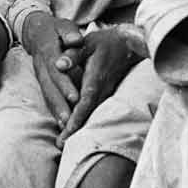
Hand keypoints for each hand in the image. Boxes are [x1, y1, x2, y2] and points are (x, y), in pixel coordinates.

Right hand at [21, 13, 84, 126]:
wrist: (35, 30)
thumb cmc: (54, 29)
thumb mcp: (62, 25)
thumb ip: (69, 33)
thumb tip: (76, 40)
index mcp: (48, 52)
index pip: (57, 70)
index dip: (65, 84)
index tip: (75, 97)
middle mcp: (42, 66)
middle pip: (51, 87)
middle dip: (61, 104)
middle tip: (70, 119)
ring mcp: (40, 75)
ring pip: (48, 95)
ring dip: (57, 111)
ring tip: (66, 126)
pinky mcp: (42, 81)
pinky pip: (47, 97)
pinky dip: (54, 110)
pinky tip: (62, 123)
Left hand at [58, 29, 142, 144]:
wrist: (129, 44)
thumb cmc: (105, 42)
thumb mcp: (88, 43)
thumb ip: (73, 55)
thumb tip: (58, 65)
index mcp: (96, 78)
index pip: (86, 100)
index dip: (77, 115)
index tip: (68, 129)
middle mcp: (102, 89)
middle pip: (88, 113)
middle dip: (75, 129)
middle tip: (60, 144)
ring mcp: (105, 93)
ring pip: (91, 113)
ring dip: (78, 128)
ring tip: (63, 142)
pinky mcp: (105, 93)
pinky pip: (94, 109)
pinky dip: (83, 119)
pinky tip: (73, 128)